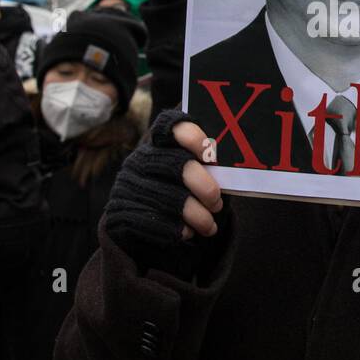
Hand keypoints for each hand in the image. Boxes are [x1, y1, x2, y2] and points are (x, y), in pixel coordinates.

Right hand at [101, 109, 223, 272]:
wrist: (145, 226)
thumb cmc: (181, 194)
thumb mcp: (194, 174)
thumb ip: (209, 167)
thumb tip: (239, 170)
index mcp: (159, 142)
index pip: (170, 126)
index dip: (191, 135)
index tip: (211, 153)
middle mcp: (140, 159)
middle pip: (176, 165)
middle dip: (204, 187)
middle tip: (217, 202)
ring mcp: (127, 185)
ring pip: (170, 199)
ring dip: (197, 216)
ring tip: (210, 226)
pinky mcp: (120, 211)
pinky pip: (155, 222)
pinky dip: (178, 230)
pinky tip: (188, 233)